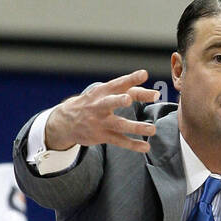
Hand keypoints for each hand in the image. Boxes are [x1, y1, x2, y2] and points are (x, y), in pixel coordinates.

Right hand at [45, 71, 162, 154]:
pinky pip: (119, 141)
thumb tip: (155, 93)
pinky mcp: (101, 136)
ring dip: (136, 127)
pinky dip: (133, 144)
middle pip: (111, 102)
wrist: (65, 122)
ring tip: (152, 129)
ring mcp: (100, 122)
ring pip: (119, 125)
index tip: (144, 74)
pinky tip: (145, 146)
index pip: (119, 83)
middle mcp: (101, 105)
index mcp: (103, 91)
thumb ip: (129, 91)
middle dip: (119, 100)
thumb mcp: (104, 93)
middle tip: (128, 100)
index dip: (131, 79)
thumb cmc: (92, 103)